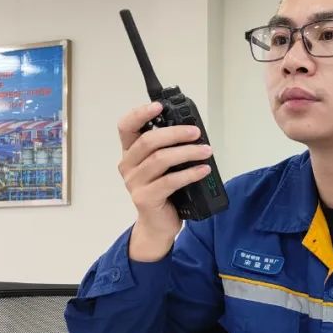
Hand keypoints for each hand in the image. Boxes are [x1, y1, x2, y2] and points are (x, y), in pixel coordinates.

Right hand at [116, 102, 213, 260]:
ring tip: (206, 151)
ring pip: (160, 159)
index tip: (159, 106)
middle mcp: (128, 166)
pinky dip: (190, 173)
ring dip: (187, 152)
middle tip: (196, 132)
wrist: (158, 226)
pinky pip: (170, 181)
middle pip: (148, 141)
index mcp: (130, 153)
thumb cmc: (164, 192)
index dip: (140, 113)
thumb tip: (193, 131)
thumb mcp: (164, 167)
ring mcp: (134, 183)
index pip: (126, 127)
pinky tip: (204, 169)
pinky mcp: (145, 198)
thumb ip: (169, 149)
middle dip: (175, 133)